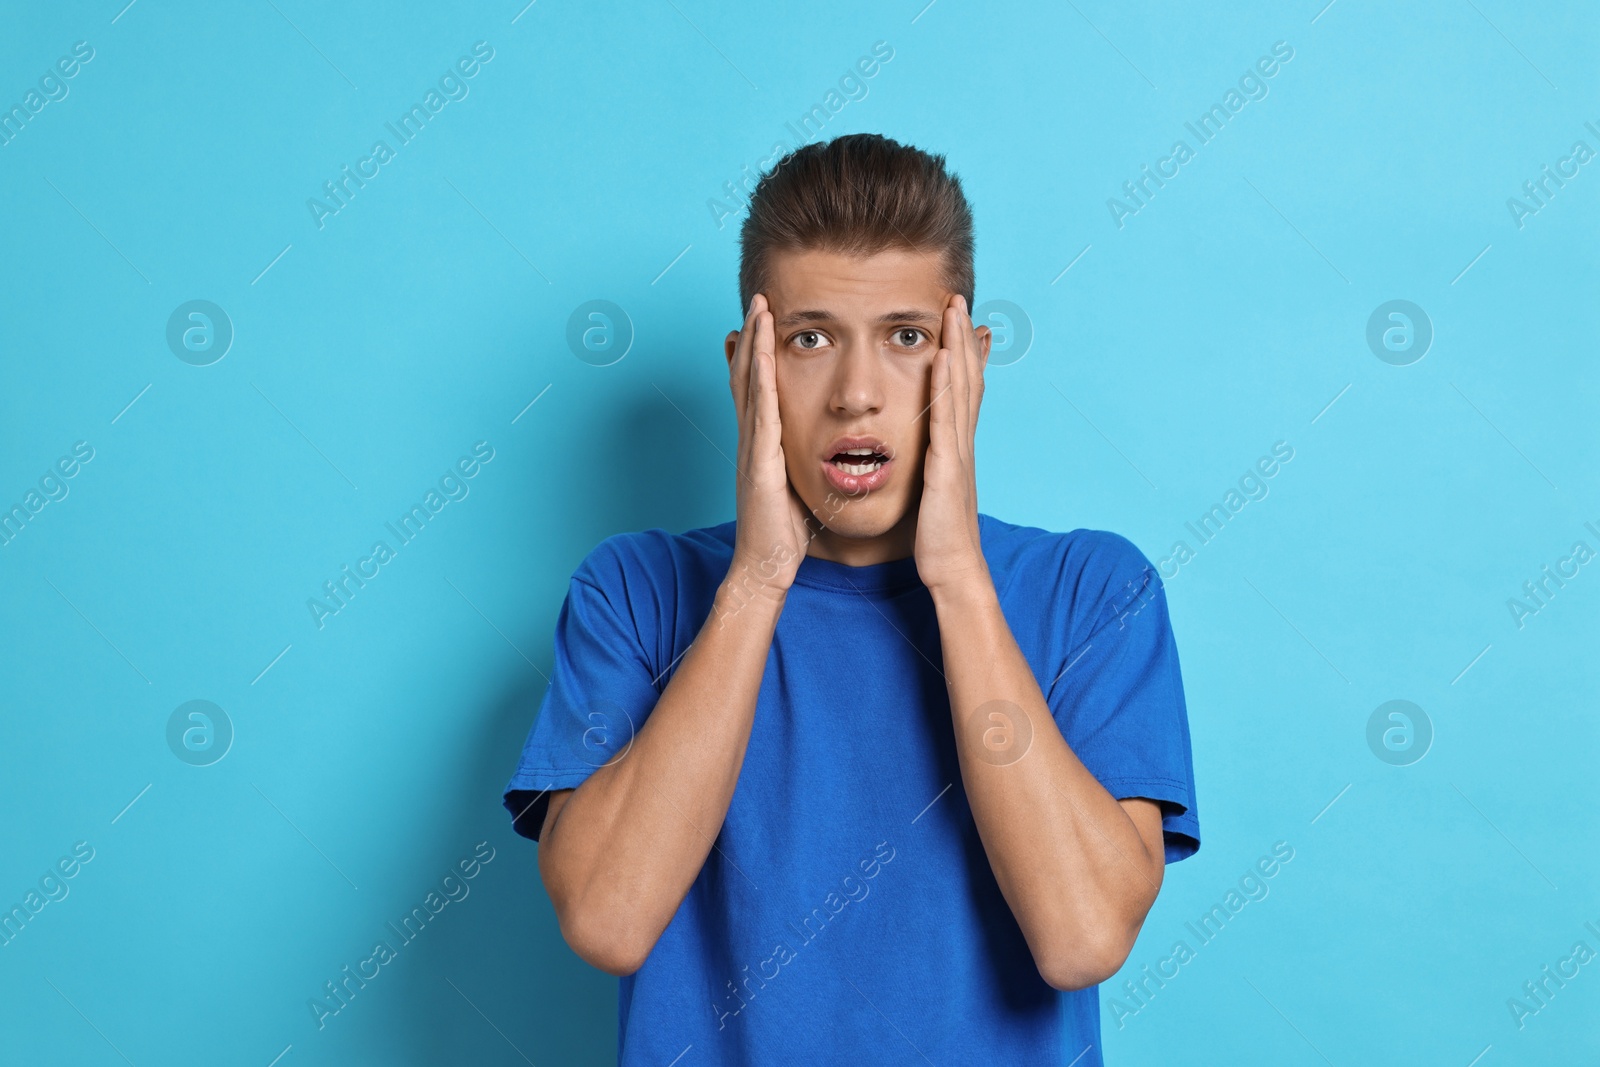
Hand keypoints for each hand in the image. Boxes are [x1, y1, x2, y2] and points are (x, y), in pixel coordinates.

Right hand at [727, 294, 811, 598]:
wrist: (766, 566)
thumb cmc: (784, 532)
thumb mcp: (797, 484)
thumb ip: (801, 460)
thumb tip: (821, 446)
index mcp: (763, 442)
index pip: (759, 387)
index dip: (759, 351)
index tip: (764, 318)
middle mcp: (752, 439)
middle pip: (748, 375)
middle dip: (753, 335)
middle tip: (758, 298)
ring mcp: (752, 448)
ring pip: (751, 386)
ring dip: (754, 345)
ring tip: (758, 310)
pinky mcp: (759, 462)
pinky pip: (760, 414)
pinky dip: (761, 382)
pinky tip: (764, 357)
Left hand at [914, 294, 990, 594]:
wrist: (953, 570)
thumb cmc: (940, 538)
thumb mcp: (936, 493)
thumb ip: (933, 467)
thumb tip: (931, 454)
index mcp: (955, 448)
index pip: (962, 392)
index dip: (964, 356)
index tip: (962, 323)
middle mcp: (961, 443)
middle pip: (965, 380)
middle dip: (962, 338)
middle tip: (957, 299)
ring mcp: (956, 452)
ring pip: (959, 390)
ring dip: (956, 347)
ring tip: (951, 311)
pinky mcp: (945, 466)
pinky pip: (944, 418)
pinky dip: (944, 386)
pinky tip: (939, 359)